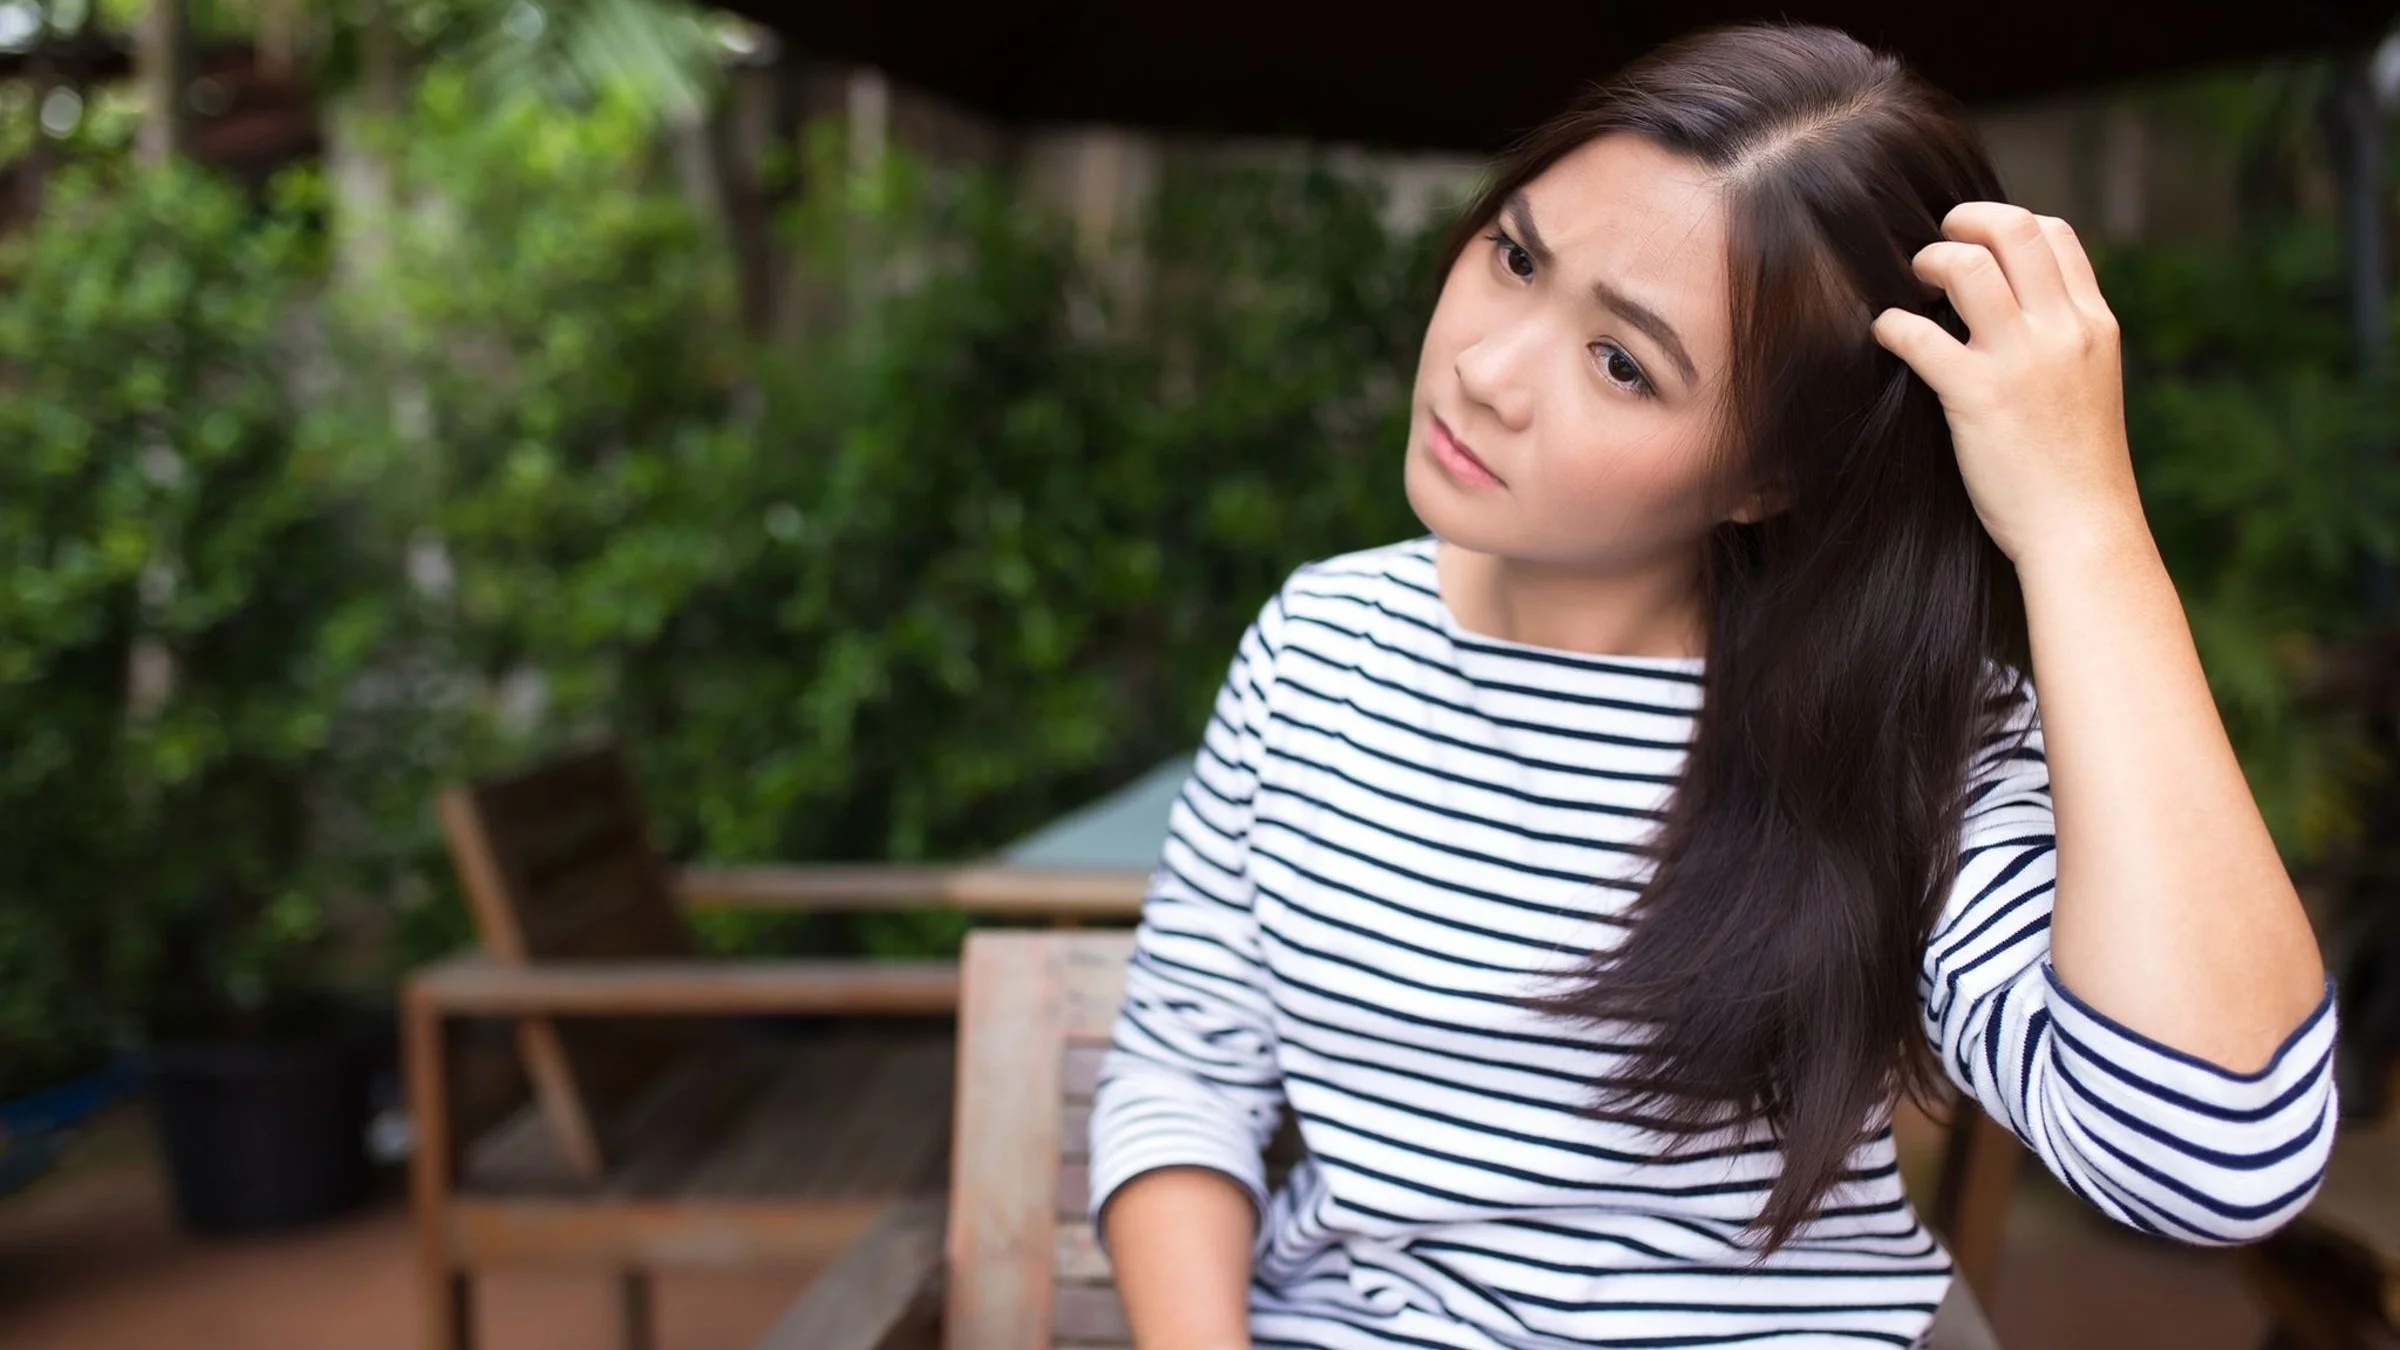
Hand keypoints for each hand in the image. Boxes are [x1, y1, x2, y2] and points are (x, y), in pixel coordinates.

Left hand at [1869, 202, 2143, 567]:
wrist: (2083, 530)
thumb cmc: (2078, 470)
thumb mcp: (2091, 386)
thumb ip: (2062, 342)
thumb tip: (2016, 312)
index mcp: (2094, 324)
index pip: (2056, 235)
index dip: (2007, 225)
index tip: (1978, 242)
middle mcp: (2063, 330)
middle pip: (2013, 230)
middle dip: (1965, 221)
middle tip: (1935, 244)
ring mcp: (2022, 360)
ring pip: (1968, 266)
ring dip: (1930, 261)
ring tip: (1912, 282)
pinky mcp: (1978, 396)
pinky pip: (1920, 335)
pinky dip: (1892, 325)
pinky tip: (1885, 334)